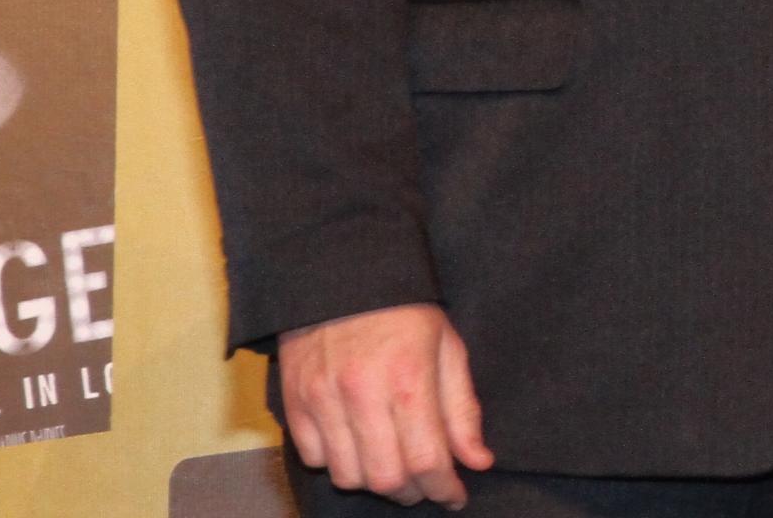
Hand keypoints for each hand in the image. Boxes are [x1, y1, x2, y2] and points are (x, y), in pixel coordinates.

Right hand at [277, 304, 491, 508]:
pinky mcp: (294, 402)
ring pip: (348, 475)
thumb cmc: (404, 311)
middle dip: (412, 492)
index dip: (444, 489)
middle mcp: (362, 395)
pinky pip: (313, 458)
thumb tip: (478, 461)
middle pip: (385, 478)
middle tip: (426, 485)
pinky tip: (357, 447)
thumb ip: (462, 409)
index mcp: (409, 380)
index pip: (427, 460)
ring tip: (393, 467)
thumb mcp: (448, 348)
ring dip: (374, 482)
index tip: (455, 496)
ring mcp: (322, 400)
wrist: (341, 276)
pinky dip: (337, 464)